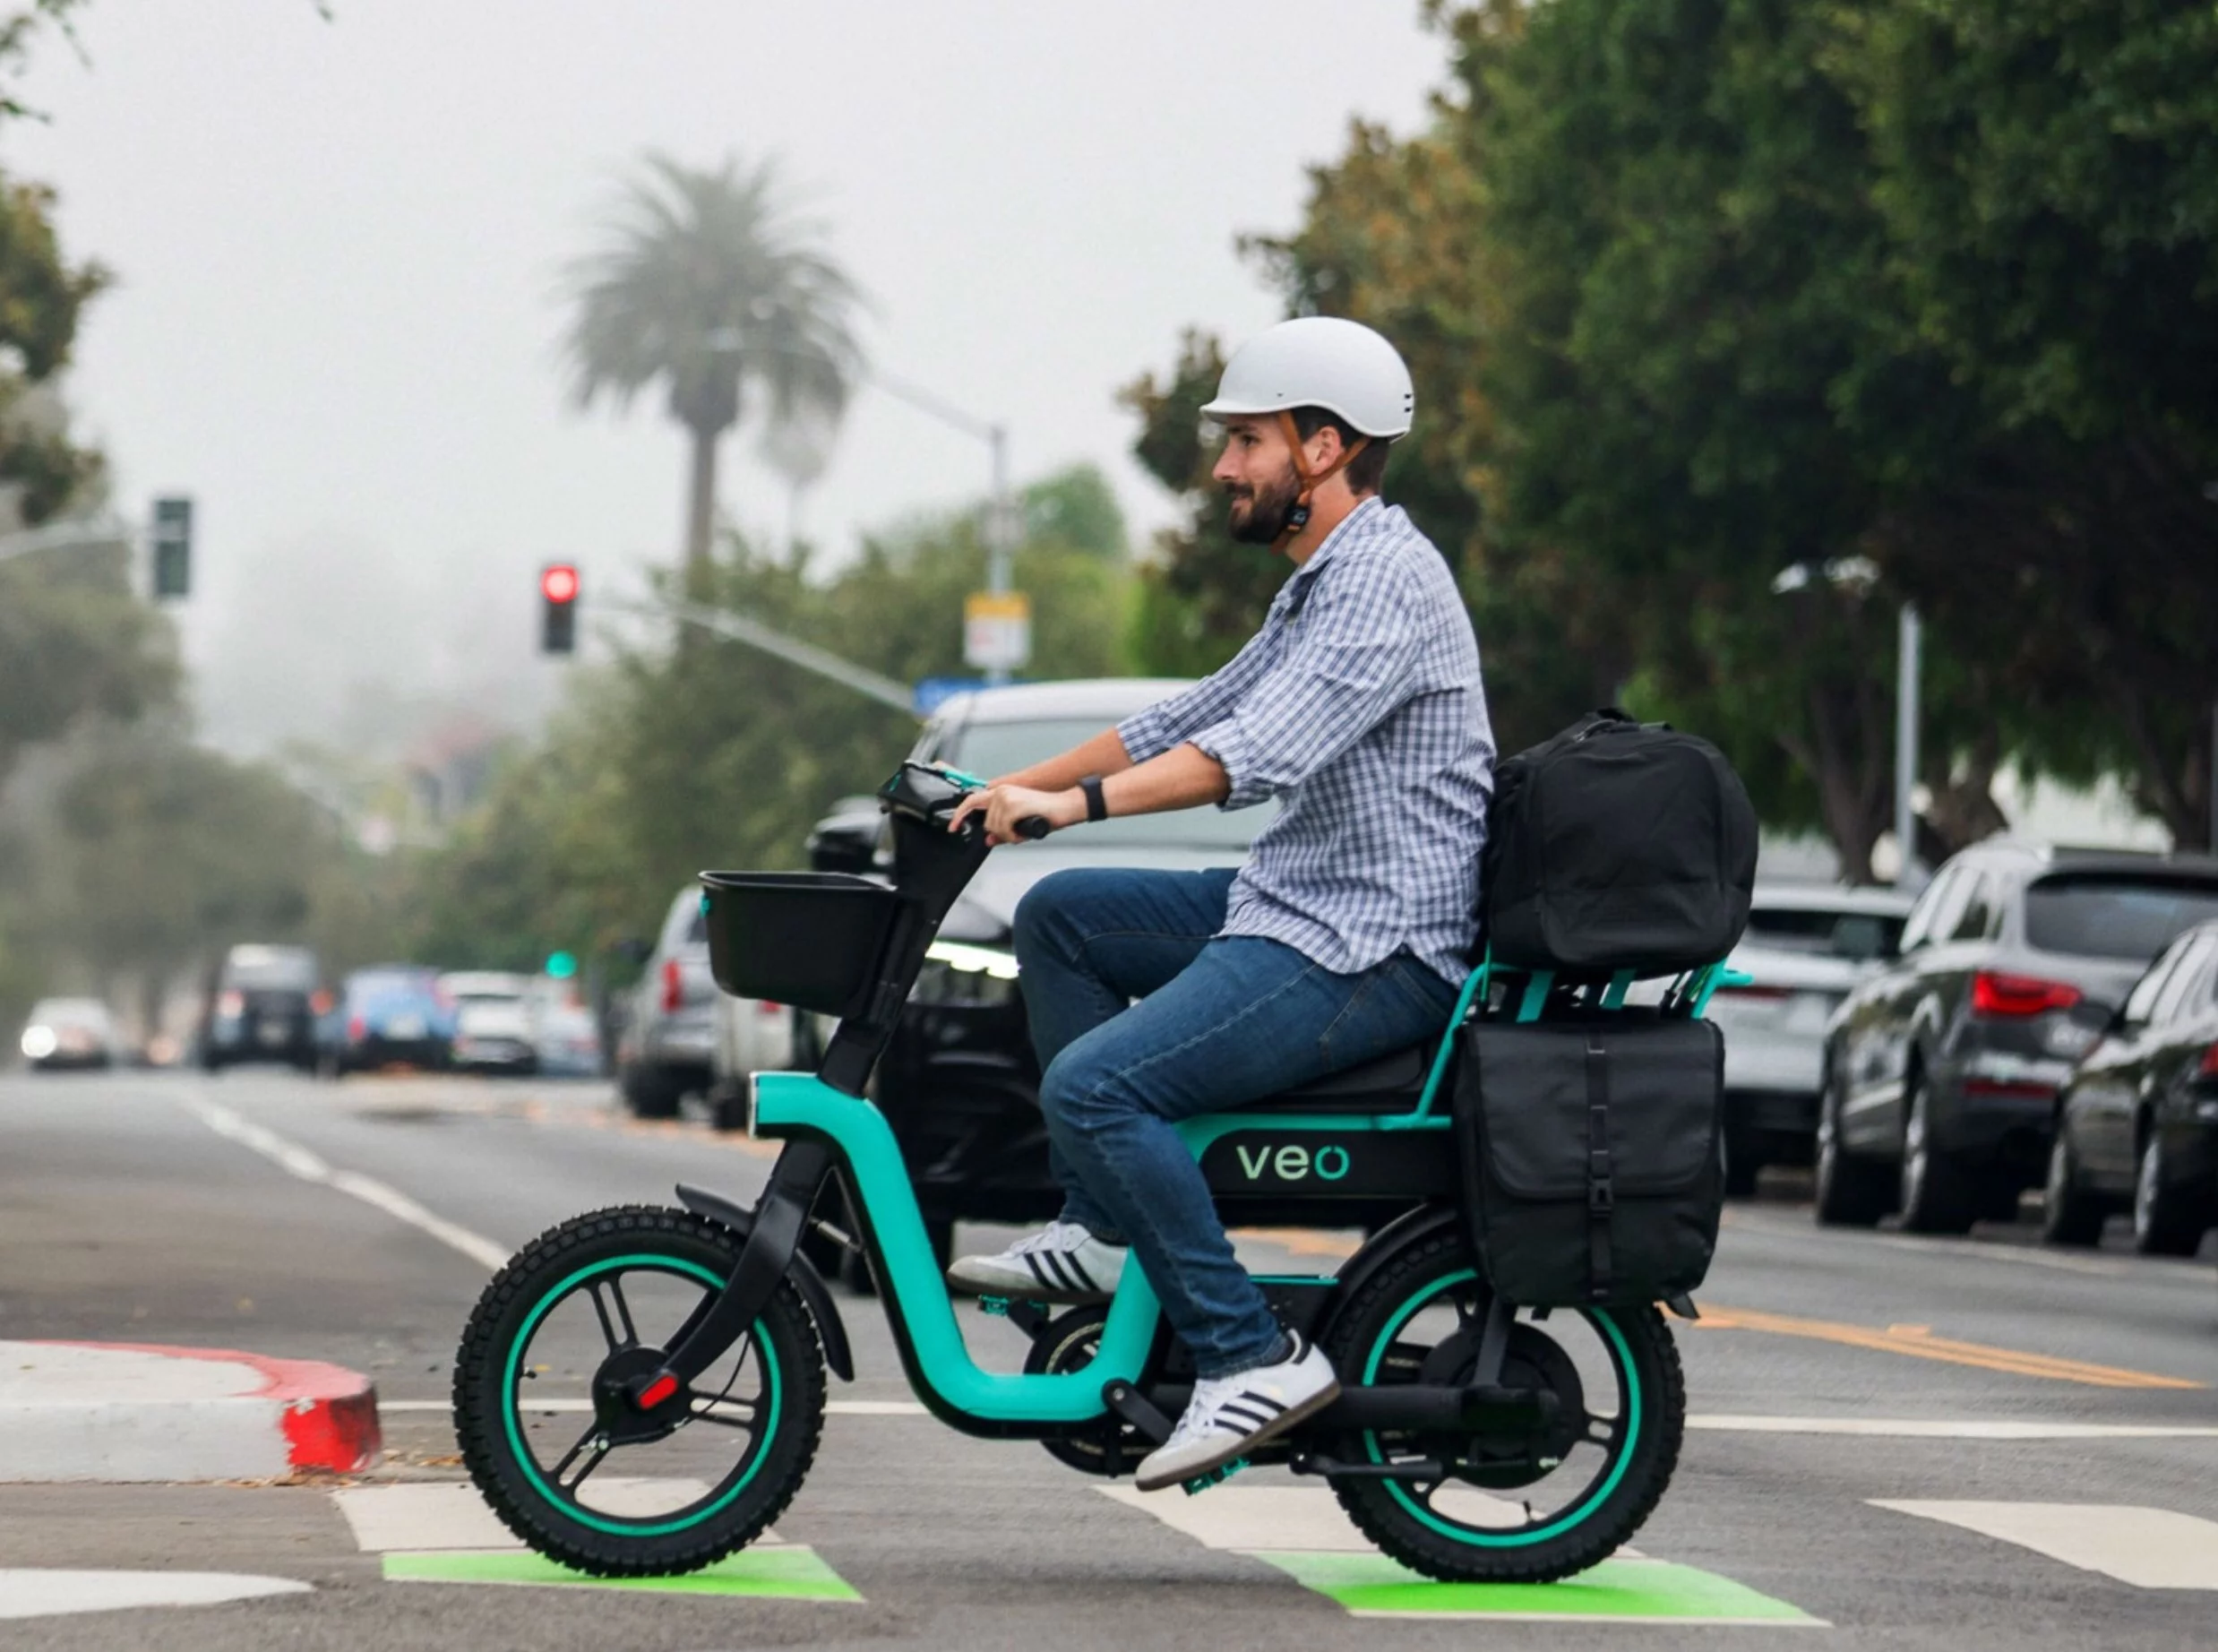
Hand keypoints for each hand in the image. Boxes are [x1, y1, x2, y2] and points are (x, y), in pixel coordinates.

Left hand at [947, 782, 1084, 845]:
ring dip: (1008, 835)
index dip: (960, 815)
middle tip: (1014, 834)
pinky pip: (1004, 829)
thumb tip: (989, 840)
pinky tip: (1023, 831)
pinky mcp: (1014, 805)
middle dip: (998, 833)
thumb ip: (1002, 831)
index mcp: (1001, 792)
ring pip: (994, 827)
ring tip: (1023, 830)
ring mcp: (1007, 797)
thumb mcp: (1020, 825)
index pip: (971, 801)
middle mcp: (1001, 792)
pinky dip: (1013, 835)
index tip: (953, 828)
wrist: (1066, 806)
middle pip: (986, 822)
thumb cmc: (1046, 814)